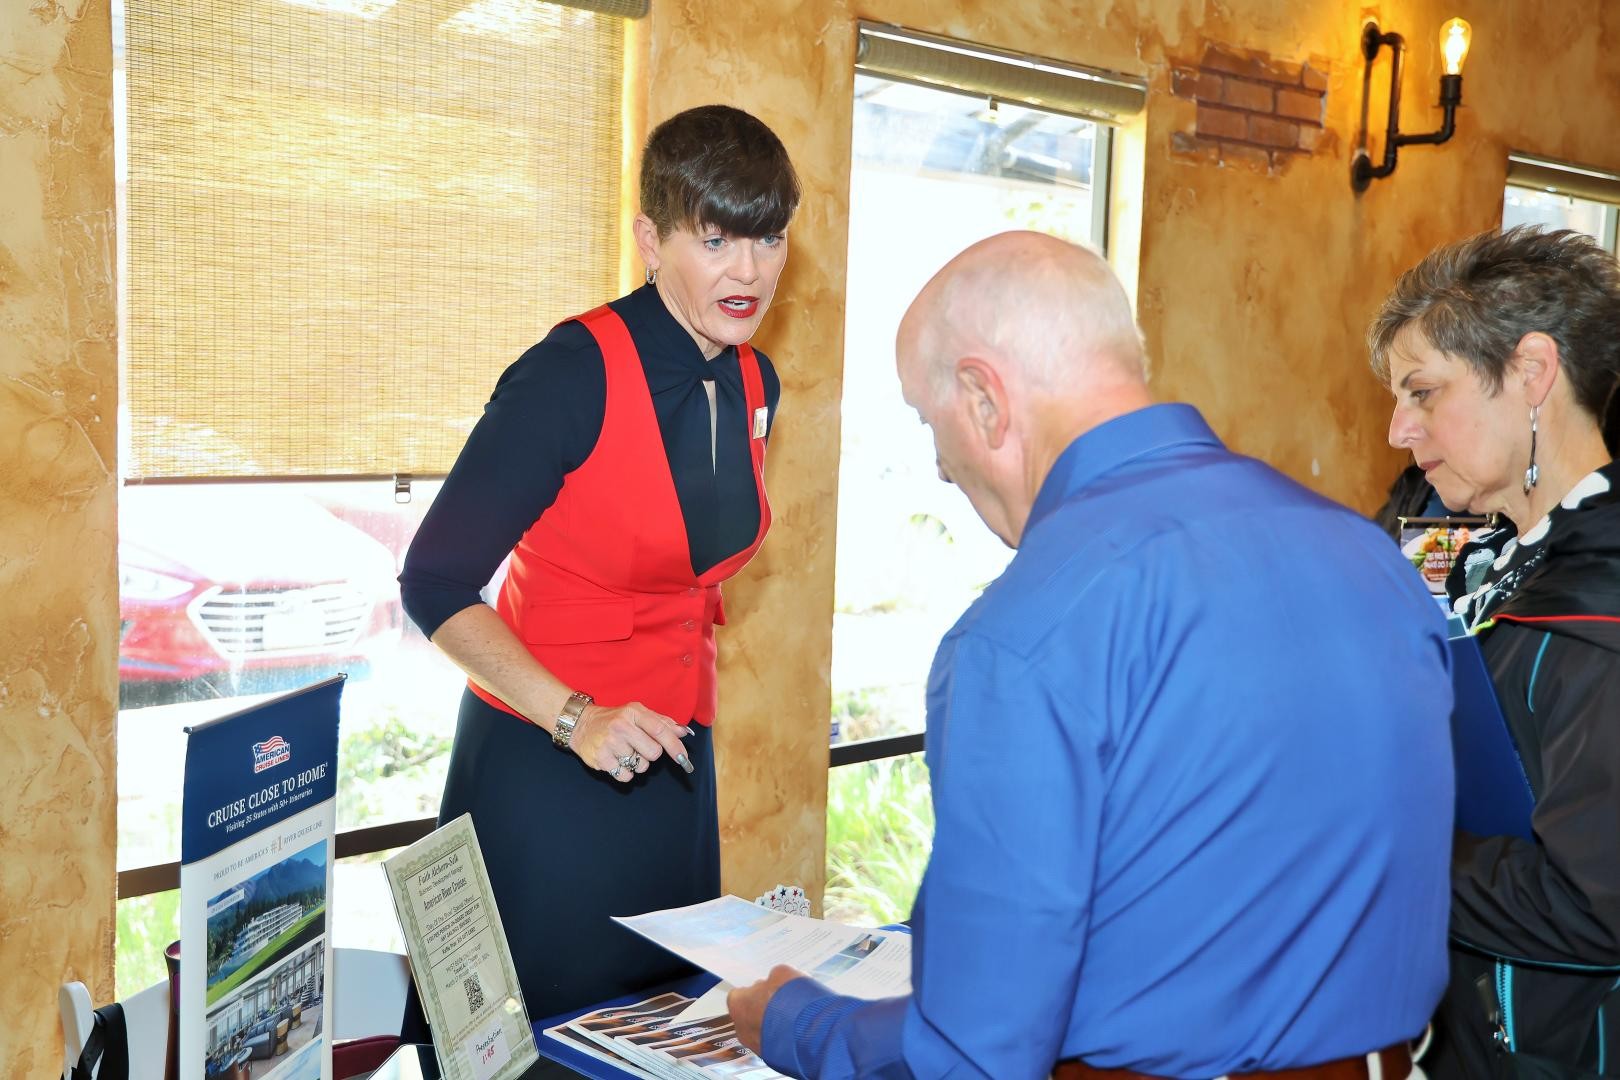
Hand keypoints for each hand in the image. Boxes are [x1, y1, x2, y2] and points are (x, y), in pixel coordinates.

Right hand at [570, 700, 689, 781]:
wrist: (581, 724)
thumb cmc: (614, 719)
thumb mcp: (637, 713)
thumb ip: (661, 722)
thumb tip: (683, 732)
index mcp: (634, 713)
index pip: (660, 730)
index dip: (675, 746)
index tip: (683, 757)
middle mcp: (621, 726)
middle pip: (654, 753)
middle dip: (650, 754)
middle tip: (639, 747)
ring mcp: (610, 743)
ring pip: (641, 766)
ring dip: (637, 763)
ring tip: (624, 751)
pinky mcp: (600, 759)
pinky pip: (626, 776)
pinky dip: (625, 772)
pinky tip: (616, 760)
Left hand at [727, 965, 804, 1054]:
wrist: (809, 1033)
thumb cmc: (791, 1000)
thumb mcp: (783, 974)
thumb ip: (773, 978)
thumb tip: (774, 980)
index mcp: (738, 1004)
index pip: (738, 995)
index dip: (754, 990)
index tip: (766, 988)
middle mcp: (741, 1029)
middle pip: (748, 1014)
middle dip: (763, 1008)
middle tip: (781, 1001)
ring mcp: (755, 1047)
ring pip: (761, 1031)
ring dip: (773, 1025)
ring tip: (793, 1016)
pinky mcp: (771, 1059)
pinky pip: (773, 1044)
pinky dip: (782, 1038)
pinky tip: (797, 1030)